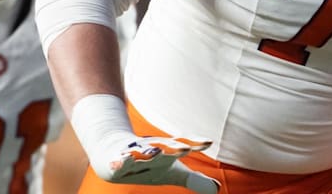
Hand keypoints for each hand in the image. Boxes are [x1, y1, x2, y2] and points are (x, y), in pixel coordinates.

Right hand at [98, 134, 218, 192]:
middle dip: (174, 148)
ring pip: (141, 152)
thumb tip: (216, 189)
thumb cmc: (150, 162)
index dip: (196, 143)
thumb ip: (193, 179)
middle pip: (164, 147)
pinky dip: (119, 161)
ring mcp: (135, 153)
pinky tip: (119, 162)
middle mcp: (152, 149)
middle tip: (185, 149)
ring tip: (156, 153)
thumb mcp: (172, 172)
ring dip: (148, 152)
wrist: (115, 150)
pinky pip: (118, 161)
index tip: (209, 142)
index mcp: (167, 151)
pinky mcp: (118, 159)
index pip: (184, 145)